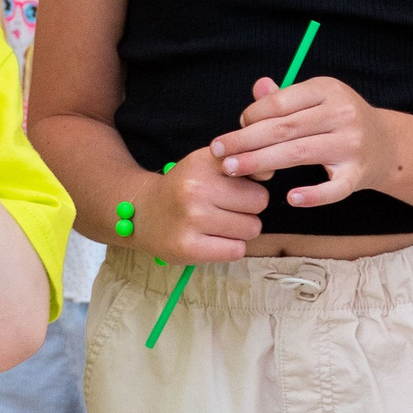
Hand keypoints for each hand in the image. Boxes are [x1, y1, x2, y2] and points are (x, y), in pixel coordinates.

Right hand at [131, 148, 266, 263]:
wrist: (143, 213)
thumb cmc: (185, 188)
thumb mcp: (207, 166)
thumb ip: (241, 165)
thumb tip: (270, 172)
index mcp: (202, 162)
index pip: (254, 170)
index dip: (252, 181)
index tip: (236, 186)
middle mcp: (195, 187)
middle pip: (259, 201)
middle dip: (249, 208)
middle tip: (226, 210)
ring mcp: (191, 218)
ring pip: (251, 228)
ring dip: (241, 230)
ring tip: (218, 225)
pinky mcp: (188, 248)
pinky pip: (236, 250)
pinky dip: (231, 248)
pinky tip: (213, 240)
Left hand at [210, 75, 395, 208]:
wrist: (387, 144)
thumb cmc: (339, 120)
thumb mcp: (316, 100)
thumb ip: (284, 98)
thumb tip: (258, 87)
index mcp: (327, 89)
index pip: (280, 103)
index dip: (251, 117)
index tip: (235, 130)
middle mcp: (342, 114)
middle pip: (284, 129)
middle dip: (245, 141)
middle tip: (218, 153)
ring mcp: (352, 145)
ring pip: (299, 154)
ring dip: (261, 163)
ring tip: (233, 170)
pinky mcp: (359, 174)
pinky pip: (334, 188)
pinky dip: (313, 194)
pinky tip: (291, 198)